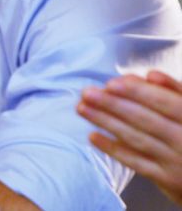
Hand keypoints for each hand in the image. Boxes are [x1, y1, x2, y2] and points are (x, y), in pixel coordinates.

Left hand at [78, 71, 181, 204]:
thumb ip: (175, 91)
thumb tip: (150, 75)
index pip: (166, 103)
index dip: (138, 92)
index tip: (111, 83)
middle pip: (146, 120)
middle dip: (114, 105)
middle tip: (87, 92)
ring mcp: (177, 162)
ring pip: (137, 139)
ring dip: (107, 122)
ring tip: (82, 108)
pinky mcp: (167, 180)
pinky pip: (136, 162)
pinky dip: (113, 149)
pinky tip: (93, 135)